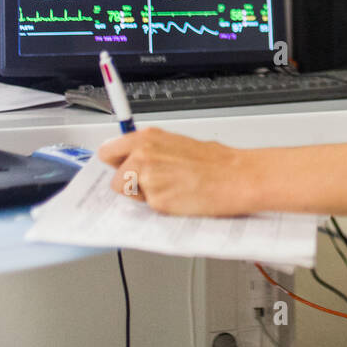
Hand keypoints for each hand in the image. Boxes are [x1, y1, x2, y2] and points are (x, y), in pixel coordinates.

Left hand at [95, 126, 248, 216]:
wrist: (237, 177)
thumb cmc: (218, 162)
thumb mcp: (179, 144)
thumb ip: (153, 152)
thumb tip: (138, 162)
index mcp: (148, 137)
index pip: (108, 152)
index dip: (117, 165)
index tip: (122, 170)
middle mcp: (143, 155)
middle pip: (115, 178)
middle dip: (130, 185)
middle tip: (153, 185)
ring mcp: (148, 178)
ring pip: (130, 196)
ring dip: (144, 197)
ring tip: (171, 191)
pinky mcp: (156, 200)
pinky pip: (147, 209)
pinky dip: (159, 207)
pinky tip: (179, 199)